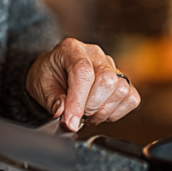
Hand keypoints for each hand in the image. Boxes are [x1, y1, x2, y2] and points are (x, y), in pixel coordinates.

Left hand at [25, 38, 140, 131]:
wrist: (53, 72)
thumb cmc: (48, 76)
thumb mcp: (40, 86)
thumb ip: (52, 100)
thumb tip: (63, 113)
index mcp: (71, 49)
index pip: (82, 72)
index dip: (77, 100)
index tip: (70, 121)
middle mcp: (95, 54)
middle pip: (106, 79)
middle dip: (91, 106)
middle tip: (77, 115)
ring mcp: (111, 65)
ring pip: (121, 89)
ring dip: (103, 110)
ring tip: (87, 114)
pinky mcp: (122, 79)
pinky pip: (131, 98)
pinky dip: (116, 112)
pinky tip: (100, 111)